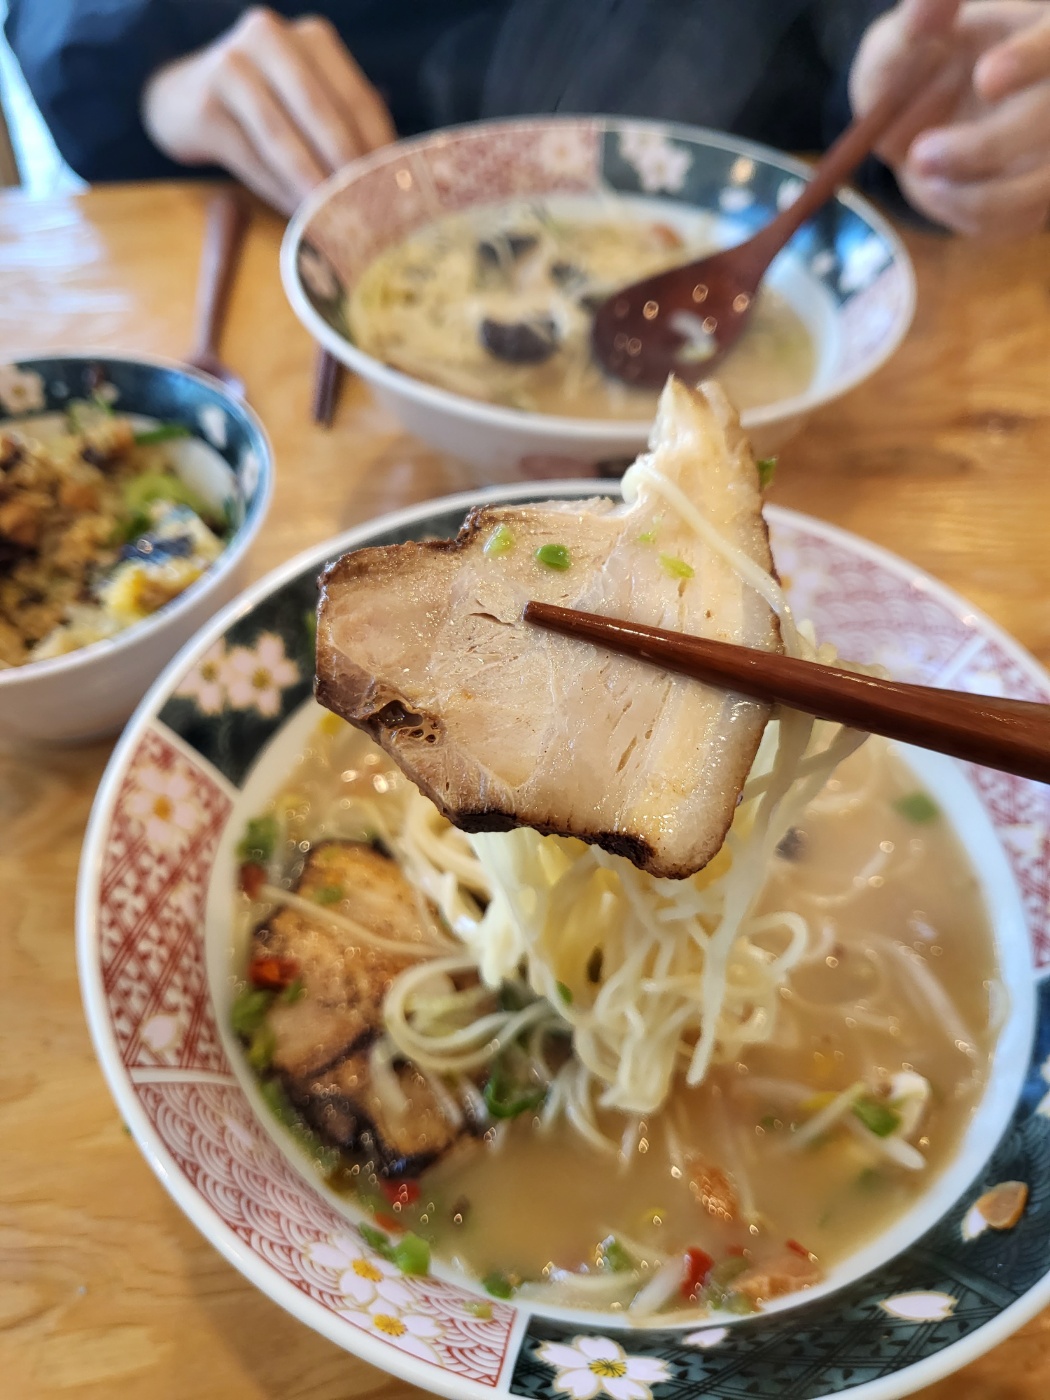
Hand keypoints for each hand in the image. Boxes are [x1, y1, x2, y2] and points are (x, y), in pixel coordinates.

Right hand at [142, 7, 395, 215]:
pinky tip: (297, 215)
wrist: (184, 98)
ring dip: (311, 186)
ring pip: (283, 138)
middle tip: (368, 213)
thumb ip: (347, 128)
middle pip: (321, 114)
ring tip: (334, 222)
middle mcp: (270, 39)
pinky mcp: (205, 106)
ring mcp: (231, 67)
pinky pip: (251, 159)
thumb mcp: (309, 102)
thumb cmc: (267, 106)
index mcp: (312, 38)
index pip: (358, 99)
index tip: (396, 194)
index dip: (379, 150)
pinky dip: (278, 191)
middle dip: (346, 168)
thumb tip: (389, 186)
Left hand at [850, 0, 1049, 237]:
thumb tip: (924, 11)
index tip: (985, 77)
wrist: (917, 124)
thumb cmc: (919, 69)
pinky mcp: (1038, 199)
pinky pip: (1015, 221)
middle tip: (921, 154)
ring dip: (977, 196)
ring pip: (1039, 189)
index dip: (1031, 59)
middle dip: (986, 147)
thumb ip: (916, 21)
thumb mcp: (904, 39)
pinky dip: (969, 213)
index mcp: (1042, 35)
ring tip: (923, 174)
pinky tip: (938, 188)